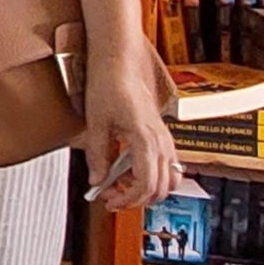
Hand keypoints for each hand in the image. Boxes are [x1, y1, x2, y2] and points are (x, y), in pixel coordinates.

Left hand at [82, 70, 177, 210]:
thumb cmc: (109, 86)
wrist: (121, 64)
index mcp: (146, 140)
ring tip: (117, 185)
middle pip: (160, 187)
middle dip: (135, 198)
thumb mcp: (96, 124)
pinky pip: (165, 166)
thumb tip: (96, 181)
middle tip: (110, 197)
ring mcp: (165, 140)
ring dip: (144, 189)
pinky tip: (125, 171)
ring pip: (168, 180)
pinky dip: (149, 176)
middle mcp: (162, 142)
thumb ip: (98, 156)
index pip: (147, 184)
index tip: (109, 201)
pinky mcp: (162, 137)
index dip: (128, 199)